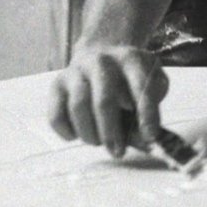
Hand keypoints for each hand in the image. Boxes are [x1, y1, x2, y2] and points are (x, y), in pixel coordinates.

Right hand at [48, 45, 168, 157]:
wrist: (100, 53)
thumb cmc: (130, 78)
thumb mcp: (150, 84)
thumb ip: (151, 110)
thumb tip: (146, 141)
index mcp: (131, 59)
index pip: (141, 87)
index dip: (147, 114)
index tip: (150, 137)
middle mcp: (102, 61)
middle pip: (104, 101)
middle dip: (112, 132)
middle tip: (118, 152)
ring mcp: (77, 71)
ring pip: (78, 107)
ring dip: (89, 133)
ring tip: (98, 142)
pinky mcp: (57, 84)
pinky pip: (56, 114)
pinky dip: (66, 131)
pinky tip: (77, 135)